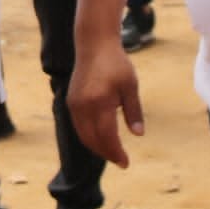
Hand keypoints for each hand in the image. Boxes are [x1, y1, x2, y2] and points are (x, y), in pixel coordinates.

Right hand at [68, 37, 144, 168]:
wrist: (94, 45)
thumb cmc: (116, 64)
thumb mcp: (131, 86)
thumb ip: (134, 111)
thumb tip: (138, 135)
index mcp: (100, 102)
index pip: (107, 136)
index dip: (116, 152)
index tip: (126, 163)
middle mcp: (84, 106)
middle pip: (93, 140)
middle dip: (107, 154)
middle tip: (121, 161)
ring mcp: (74, 104)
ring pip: (83, 135)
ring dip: (97, 147)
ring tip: (112, 152)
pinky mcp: (71, 101)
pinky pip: (79, 127)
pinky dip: (89, 137)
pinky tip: (101, 138)